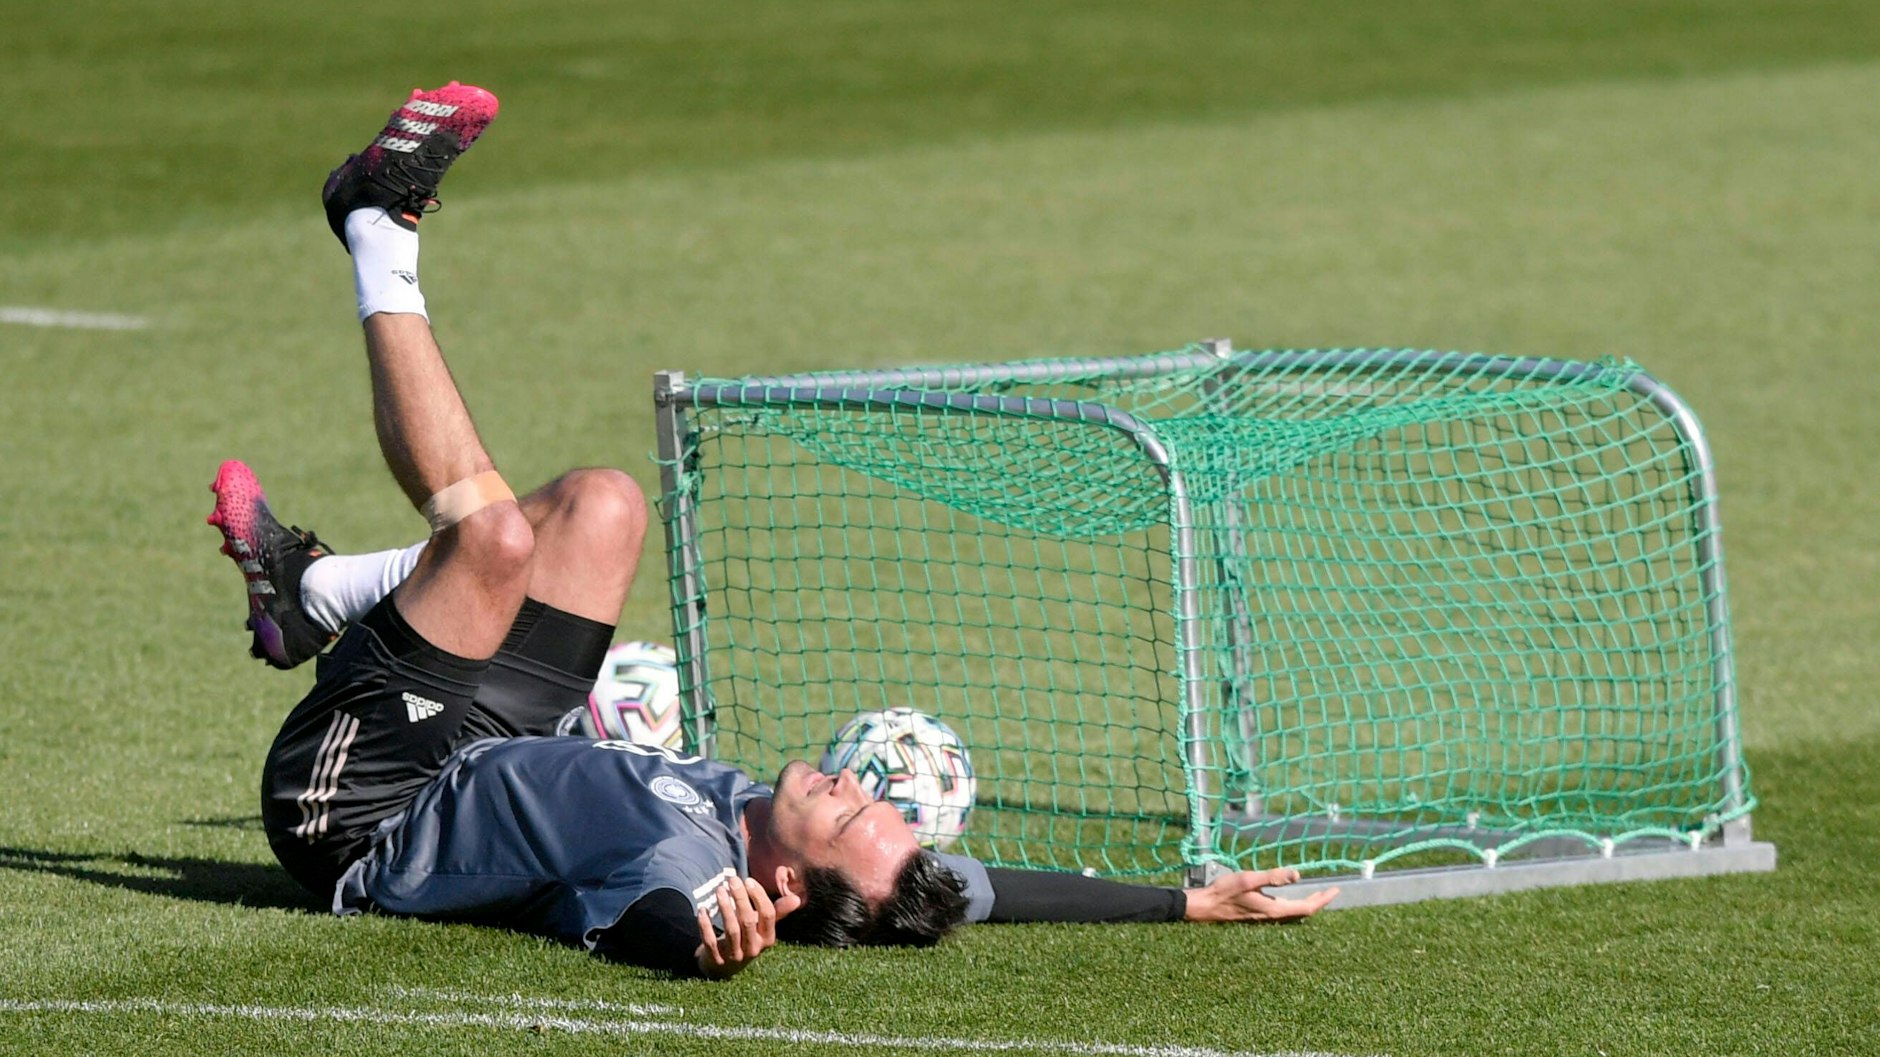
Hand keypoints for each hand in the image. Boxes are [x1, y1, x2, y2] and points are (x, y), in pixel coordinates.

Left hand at [695, 875, 801, 979]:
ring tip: (719, 889)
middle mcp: (754, 948)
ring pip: (731, 929)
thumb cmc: (747, 939)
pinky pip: (710, 941)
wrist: (725, 967)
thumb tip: (797, 899)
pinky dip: (706, 925)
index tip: (748, 880)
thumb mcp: (762, 928)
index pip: (768, 915)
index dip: (759, 896)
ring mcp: (735, 955)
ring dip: (724, 907)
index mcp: (768, 938)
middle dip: (740, 898)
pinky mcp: (717, 960)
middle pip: (748, 920)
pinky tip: (703, 910)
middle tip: (731, 880)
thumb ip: (777, 912)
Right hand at [1182, 868, 1338, 923]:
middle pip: (1303, 912)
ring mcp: (1265, 918)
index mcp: (1274, 909)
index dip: (1323, 899)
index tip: (1335, 890)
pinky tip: (1290, 900)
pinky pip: (1284, 913)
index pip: (1307, 907)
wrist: (1206, 907)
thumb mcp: (1249, 879)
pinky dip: (1294, 906)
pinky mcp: (1259, 915)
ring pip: (1293, 913)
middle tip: (1330, 892)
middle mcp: (1273, 917)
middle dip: (1318, 902)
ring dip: (1307, 904)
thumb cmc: (1225, 892)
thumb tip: (1298, 875)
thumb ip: (1273, 877)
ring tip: (1316, 896)